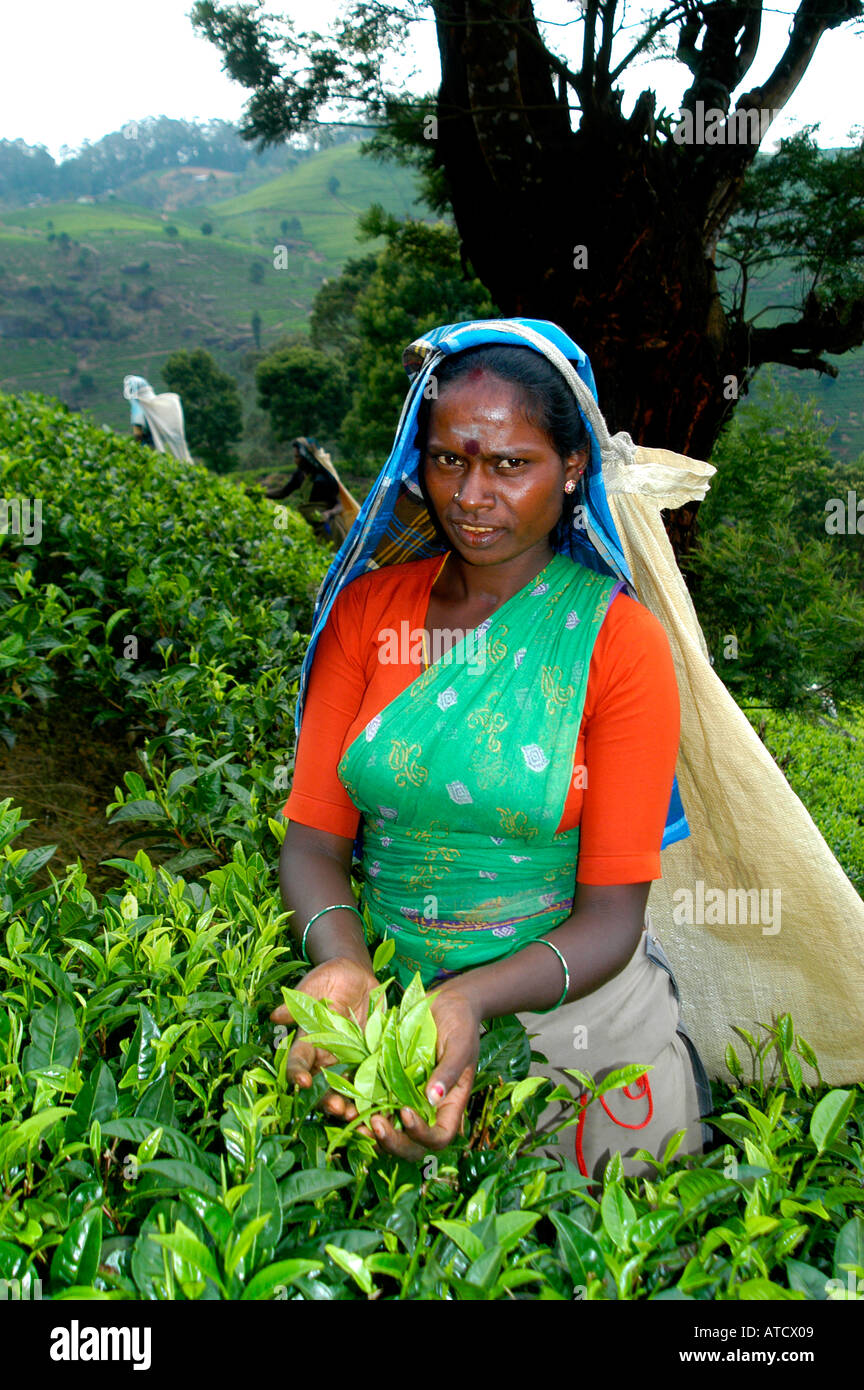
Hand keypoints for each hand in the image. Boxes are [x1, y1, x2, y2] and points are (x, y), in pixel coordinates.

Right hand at [270, 956, 376, 1118]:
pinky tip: (384, 1106)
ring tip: (359, 1115)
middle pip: (323, 1086)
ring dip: (352, 1105)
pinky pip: (373, 1081)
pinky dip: (377, 1095)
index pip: (298, 1062)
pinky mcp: (371, 1059)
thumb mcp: (313, 986)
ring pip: (347, 1090)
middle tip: (337, 1108)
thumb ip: (298, 1002)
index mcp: (308, 1042)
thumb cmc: (328, 979)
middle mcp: (326, 1057)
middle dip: (328, 1100)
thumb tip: (276, 1016)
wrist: (356, 976)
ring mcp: (349, 1061)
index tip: (302, 1082)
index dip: (297, 1074)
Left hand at [367, 986, 481, 1161]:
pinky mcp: (387, 1083)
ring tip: (355, 1119)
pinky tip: (346, 1102)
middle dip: (393, 1142)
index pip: (438, 1137)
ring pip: (390, 1130)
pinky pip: (373, 1103)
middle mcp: (426, 1108)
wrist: (445, 1003)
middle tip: (375, 1125)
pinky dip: (360, 1108)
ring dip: (372, 1133)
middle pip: (411, 1144)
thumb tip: (434, 1097)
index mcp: (448, 1105)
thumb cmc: (460, 1023)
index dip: (422, 1135)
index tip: (406, 1112)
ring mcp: (405, 1098)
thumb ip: (449, 1071)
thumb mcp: (460, 1044)